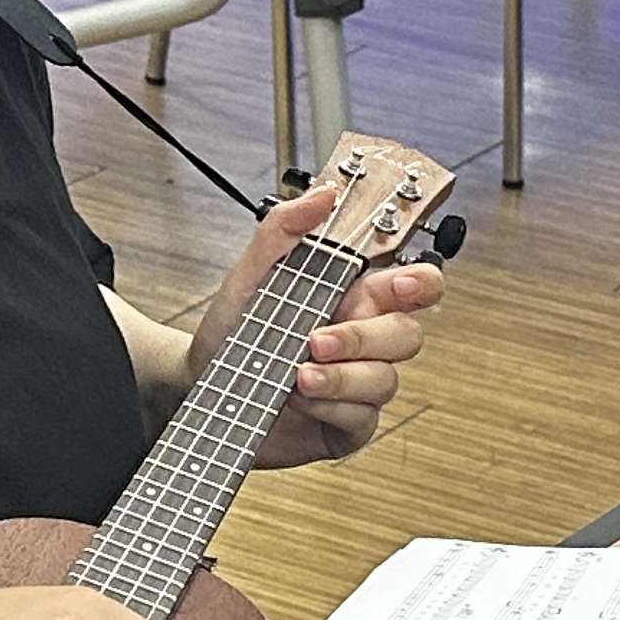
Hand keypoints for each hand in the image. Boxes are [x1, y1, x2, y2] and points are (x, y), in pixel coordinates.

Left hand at [188, 189, 448, 468]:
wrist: (198, 387)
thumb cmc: (231, 332)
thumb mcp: (250, 274)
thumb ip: (284, 229)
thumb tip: (322, 195)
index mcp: (353, 298)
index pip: (414, 286)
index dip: (421, 283)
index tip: (398, 283)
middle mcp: (363, 340)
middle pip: (407, 335)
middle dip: (364, 338)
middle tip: (317, 340)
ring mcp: (357, 384)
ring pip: (386, 380)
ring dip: (342, 377)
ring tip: (297, 375)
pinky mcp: (346, 424)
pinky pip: (363, 417)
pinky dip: (331, 406)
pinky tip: (301, 400)